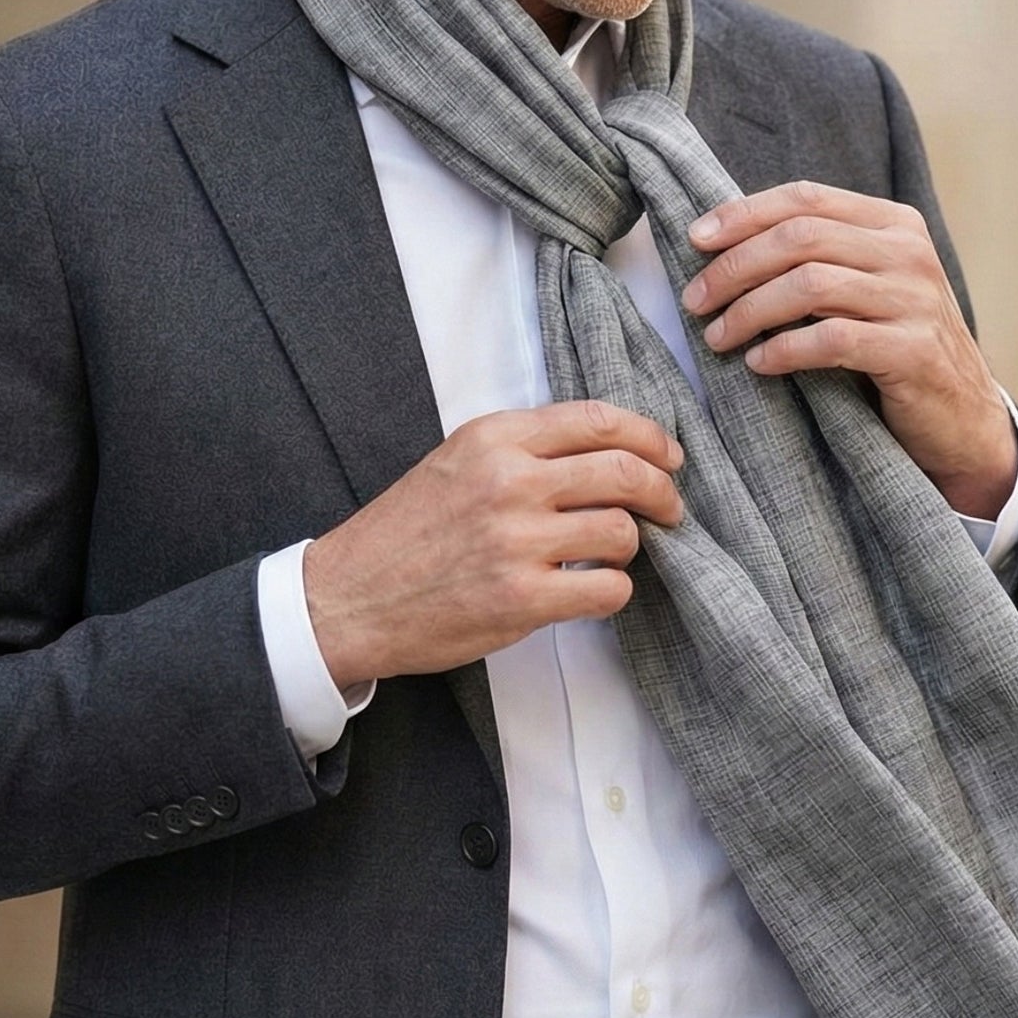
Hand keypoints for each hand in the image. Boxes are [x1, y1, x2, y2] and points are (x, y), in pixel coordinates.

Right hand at [301, 401, 685, 686]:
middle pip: (624, 470)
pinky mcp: (522, 597)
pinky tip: (588, 589)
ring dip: (630, 547)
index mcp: (494, 437)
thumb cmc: (405, 532)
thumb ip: (523, 449)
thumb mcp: (457, 460)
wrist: (348, 596)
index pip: (600, 420)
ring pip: (622, 531)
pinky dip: (611, 590)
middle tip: (668, 509)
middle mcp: (509, 480)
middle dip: (662, 491)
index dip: (650, 437)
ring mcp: (516, 540)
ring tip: (609, 555)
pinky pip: (607, 588)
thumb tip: (604, 452)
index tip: (669, 457)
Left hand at [681, 180, 1015, 519]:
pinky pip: (832, 339)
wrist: (962, 416)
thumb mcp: (865, 288)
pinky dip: (784, 349)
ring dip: (750, 310)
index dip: (743, 213)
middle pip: (800, 238)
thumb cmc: (895, 347)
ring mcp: (915, 300)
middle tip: (695, 300)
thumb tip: (726, 243)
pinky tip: (758, 363)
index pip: (806, 198)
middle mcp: (908, 252)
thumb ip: (819, 258)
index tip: (695, 238)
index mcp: (894, 224)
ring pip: (810, 285)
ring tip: (717, 337)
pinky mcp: (914, 350)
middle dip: (735, 267)